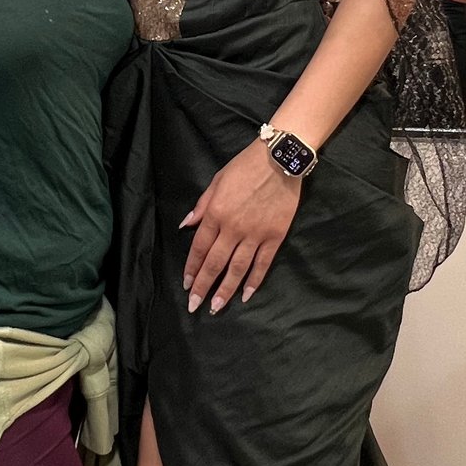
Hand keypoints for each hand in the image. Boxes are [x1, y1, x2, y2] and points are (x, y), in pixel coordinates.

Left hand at [181, 137, 301, 313]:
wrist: (279, 159)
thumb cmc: (245, 166)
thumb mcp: (217, 181)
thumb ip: (202, 205)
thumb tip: (186, 225)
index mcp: (216, 213)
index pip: (199, 248)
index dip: (192, 268)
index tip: (186, 284)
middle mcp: (233, 228)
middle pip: (215, 263)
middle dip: (203, 286)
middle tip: (195, 305)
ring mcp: (255, 234)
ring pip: (237, 269)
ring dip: (226, 290)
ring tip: (217, 307)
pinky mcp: (275, 236)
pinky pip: (263, 264)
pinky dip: (255, 281)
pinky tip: (247, 295)